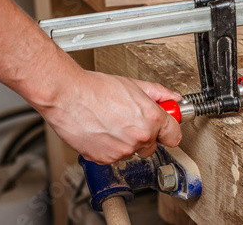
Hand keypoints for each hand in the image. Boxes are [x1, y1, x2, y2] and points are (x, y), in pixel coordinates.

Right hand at [36, 71, 182, 164]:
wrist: (67, 96)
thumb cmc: (96, 88)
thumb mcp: (134, 84)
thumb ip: (159, 93)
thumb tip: (173, 98)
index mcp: (152, 119)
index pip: (174, 136)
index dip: (169, 130)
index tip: (165, 127)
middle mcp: (140, 137)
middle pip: (152, 145)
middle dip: (145, 134)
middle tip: (130, 119)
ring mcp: (122, 151)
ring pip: (132, 151)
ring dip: (125, 141)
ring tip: (111, 121)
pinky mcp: (104, 159)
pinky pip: (113, 156)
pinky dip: (109, 147)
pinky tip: (101, 130)